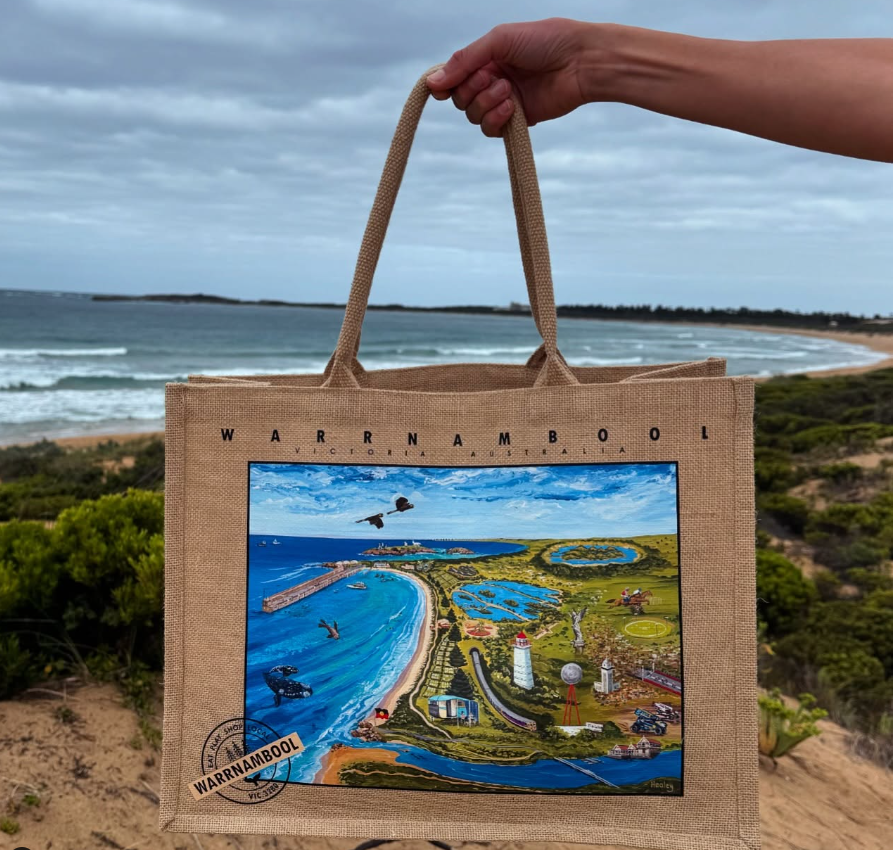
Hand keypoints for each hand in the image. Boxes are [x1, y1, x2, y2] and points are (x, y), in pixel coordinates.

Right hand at [426, 18, 595, 135]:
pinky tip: (512, 107)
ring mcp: (504, 101)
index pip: (453, 77)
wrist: (580, 62)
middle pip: (460, 99)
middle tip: (494, 77)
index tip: (442, 89)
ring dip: (486, 103)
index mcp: (487, 58)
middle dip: (472, 90)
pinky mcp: (518, 121)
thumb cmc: (545, 41)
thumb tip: (431, 84)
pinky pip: (491, 130)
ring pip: (474, 115)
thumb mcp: (499, 41)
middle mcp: (492, 80)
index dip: (446, 84)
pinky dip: (495, 120)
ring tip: (509, 90)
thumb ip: (465, 60)